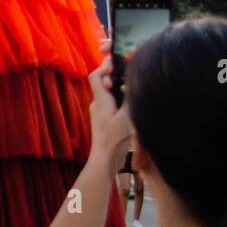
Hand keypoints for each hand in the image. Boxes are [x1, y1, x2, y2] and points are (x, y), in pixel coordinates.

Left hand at [88, 43, 131, 168]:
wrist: (105, 162)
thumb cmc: (115, 139)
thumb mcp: (127, 116)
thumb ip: (129, 98)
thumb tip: (131, 82)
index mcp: (100, 100)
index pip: (95, 75)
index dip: (105, 67)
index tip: (118, 64)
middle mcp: (97, 104)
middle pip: (102, 83)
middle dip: (114, 77)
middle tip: (128, 79)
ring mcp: (99, 114)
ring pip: (107, 94)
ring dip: (118, 90)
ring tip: (131, 91)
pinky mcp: (104, 122)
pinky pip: (110, 105)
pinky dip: (119, 101)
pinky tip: (130, 107)